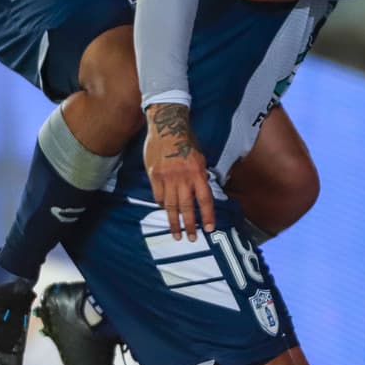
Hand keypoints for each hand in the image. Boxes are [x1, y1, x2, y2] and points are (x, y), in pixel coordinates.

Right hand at [144, 103, 215, 239]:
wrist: (166, 125)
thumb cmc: (185, 140)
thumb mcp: (200, 157)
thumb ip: (199, 176)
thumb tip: (202, 193)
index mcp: (198, 172)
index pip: (205, 199)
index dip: (208, 216)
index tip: (210, 229)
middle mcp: (183, 177)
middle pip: (187, 207)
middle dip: (190, 226)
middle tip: (192, 239)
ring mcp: (167, 177)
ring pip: (171, 206)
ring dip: (174, 222)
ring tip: (176, 234)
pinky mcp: (154, 175)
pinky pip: (158, 196)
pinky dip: (161, 205)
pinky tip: (164, 211)